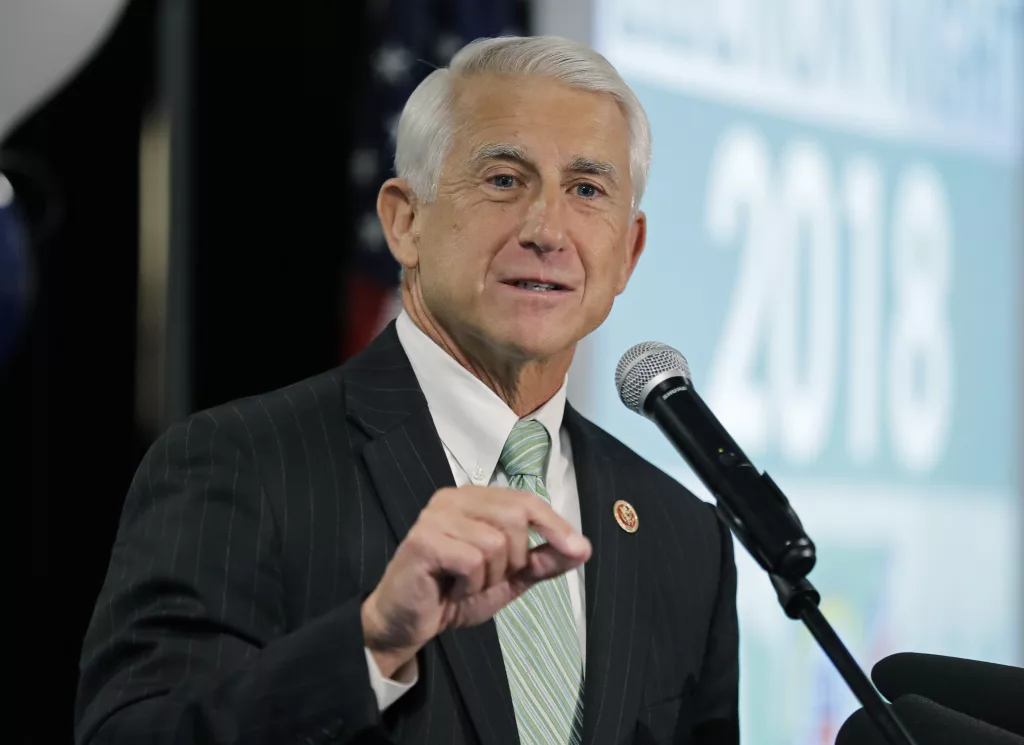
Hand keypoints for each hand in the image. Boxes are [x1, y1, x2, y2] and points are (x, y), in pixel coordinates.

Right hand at [361, 485, 591, 677]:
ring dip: (490, 576)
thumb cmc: (453, 595)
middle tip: (489, 577)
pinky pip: (473, 560)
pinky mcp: (424, 539)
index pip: (527, 501)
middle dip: (515, 558)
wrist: (407, 623)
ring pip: (496, 541)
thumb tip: (583, 548)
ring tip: (466, 584)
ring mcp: (435, 515)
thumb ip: (542, 561)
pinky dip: (470, 584)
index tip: (579, 549)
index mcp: (474, 498)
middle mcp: (453, 497)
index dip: (555, 524)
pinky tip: (451, 588)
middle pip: (516, 517)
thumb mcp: (508, 579)